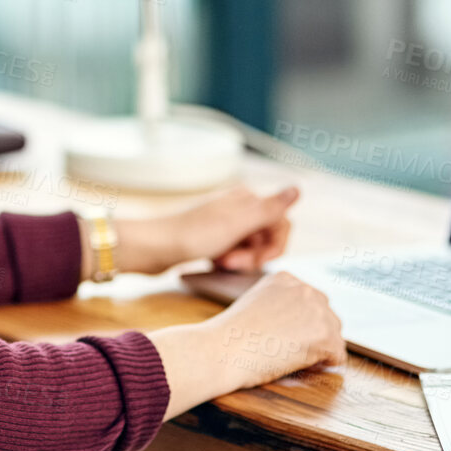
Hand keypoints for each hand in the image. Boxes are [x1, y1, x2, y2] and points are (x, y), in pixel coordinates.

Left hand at [111, 185, 300, 275]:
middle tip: (231, 262)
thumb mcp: (236, 223)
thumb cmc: (192, 235)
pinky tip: (213, 262)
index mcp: (246, 198)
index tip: (258, 260)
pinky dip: (229, 260)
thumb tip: (298, 188)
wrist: (152, 247)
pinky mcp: (213, 238)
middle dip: (255, 254)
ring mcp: (225, 222)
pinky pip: (234, 252)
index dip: (274, 245)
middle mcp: (238, 206)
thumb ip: (270, 208)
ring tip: (220, 262)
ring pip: (251, 246)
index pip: (282, 223)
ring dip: (241, 259)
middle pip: (267, 236)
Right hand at [209, 270, 345, 391]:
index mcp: (286, 279)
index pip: (310, 301)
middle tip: (287, 351)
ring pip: (334, 335)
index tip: (280, 336)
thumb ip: (278, 305)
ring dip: (319, 350)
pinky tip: (301, 366)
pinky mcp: (324, 336)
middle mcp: (305, 289)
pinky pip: (338, 356)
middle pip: (326, 316)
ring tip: (291, 358)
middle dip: (313, 335)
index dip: (299, 323)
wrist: (221, 351)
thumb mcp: (254, 305)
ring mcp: (317, 311)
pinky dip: (324, 365)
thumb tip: (298, 324)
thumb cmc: (230, 337)